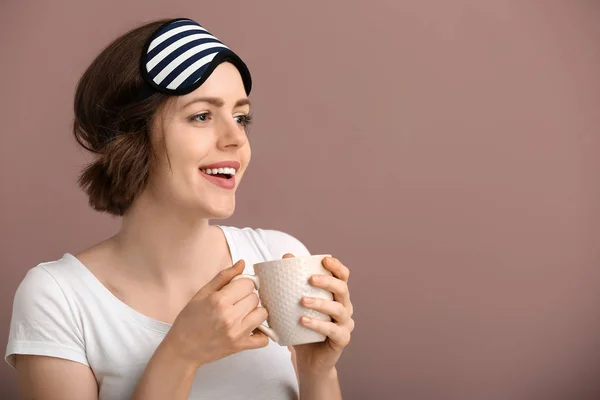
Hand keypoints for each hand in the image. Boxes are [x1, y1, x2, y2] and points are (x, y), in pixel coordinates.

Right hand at [165, 260, 268, 367]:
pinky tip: (251, 328)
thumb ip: (224, 276)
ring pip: (262, 314)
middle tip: (236, 303)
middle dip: (247, 297)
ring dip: (255, 312)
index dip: (242, 284)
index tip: (236, 290)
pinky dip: (261, 333)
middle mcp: (230, 316)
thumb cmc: (189, 320)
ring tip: (243, 314)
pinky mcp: (240, 346)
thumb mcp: (202, 293)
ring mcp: (237, 333)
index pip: (248, 284)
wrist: (182, 349)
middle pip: (255, 298)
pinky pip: (264, 339)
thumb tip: (242, 263)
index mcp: (219, 300)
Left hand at [287, 254, 354, 374]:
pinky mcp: (342, 339)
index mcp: (336, 295)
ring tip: (302, 301)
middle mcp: (345, 307)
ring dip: (321, 303)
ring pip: (339, 309)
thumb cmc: (302, 328)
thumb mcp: (295, 305)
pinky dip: (318, 324)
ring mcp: (345, 324)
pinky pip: (333, 330)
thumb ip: (292, 283)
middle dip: (328, 281)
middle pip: (343, 289)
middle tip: (311, 279)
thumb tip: (285, 257)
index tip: (325, 260)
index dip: (337, 267)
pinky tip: (304, 321)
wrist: (307, 359)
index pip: (342, 277)